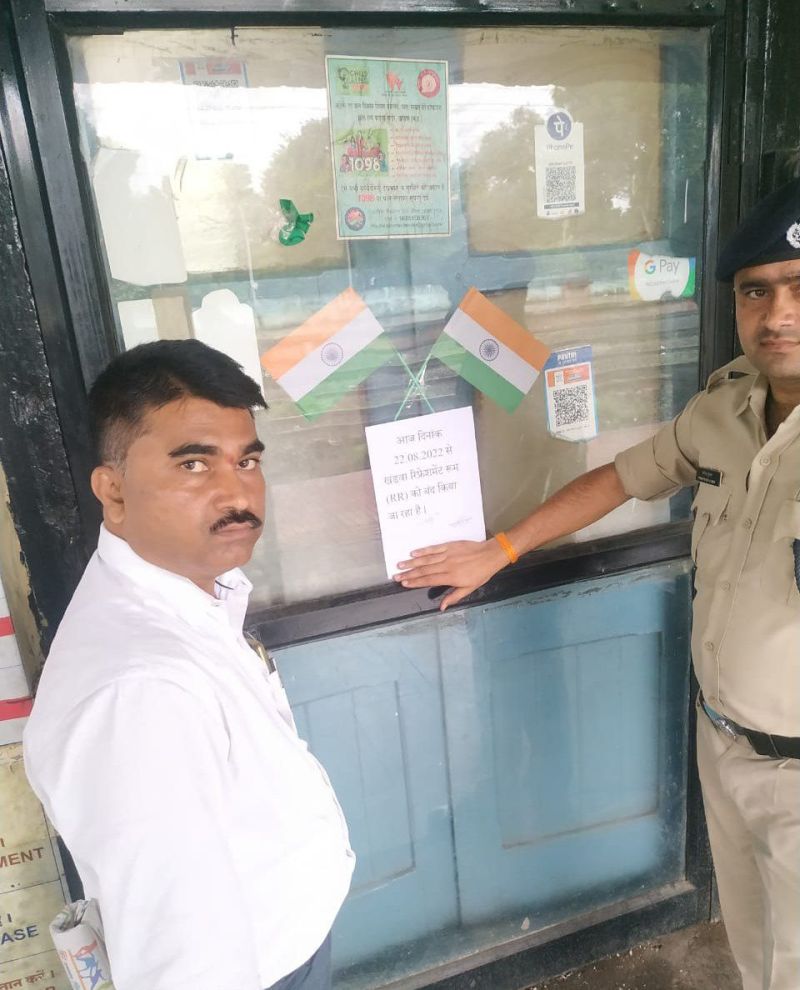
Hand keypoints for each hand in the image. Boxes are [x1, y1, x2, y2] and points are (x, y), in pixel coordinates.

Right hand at [393, 539, 508, 610]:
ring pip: (426, 559)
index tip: (404, 584)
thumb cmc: (481, 573)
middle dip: (409, 574)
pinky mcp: (449, 546)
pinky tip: (413, 553)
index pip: (429, 580)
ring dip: (412, 562)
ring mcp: (447, 554)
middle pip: (424, 570)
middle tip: (396, 576)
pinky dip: (423, 551)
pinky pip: (434, 548)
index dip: (415, 582)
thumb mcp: (469, 588)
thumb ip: (454, 597)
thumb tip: (441, 607)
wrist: (490, 555)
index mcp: (451, 577)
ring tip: (400, 565)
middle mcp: (446, 565)